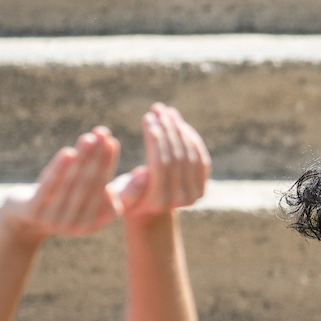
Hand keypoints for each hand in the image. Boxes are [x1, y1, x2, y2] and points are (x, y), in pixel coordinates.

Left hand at [2, 127, 120, 240]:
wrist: (26, 220)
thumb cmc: (69, 202)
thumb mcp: (95, 200)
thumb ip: (121, 192)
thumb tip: (147, 174)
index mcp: (95, 222)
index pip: (105, 189)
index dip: (108, 165)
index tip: (112, 142)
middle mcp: (77, 225)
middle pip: (89, 185)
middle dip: (96, 157)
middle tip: (103, 133)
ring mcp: (54, 220)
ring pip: (71, 183)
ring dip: (81, 158)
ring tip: (88, 137)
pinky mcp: (34, 213)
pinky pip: (49, 187)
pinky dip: (58, 169)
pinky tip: (67, 152)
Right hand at [110, 103, 210, 219]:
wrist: (147, 211)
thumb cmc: (125, 195)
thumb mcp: (119, 192)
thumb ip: (128, 185)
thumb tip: (142, 172)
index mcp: (158, 201)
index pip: (160, 163)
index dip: (156, 138)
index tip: (148, 117)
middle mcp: (179, 200)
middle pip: (176, 157)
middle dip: (167, 129)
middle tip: (158, 108)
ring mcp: (194, 195)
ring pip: (189, 155)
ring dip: (178, 129)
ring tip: (166, 111)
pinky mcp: (201, 188)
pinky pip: (200, 158)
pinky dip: (190, 138)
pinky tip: (179, 123)